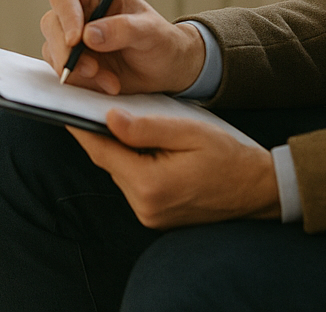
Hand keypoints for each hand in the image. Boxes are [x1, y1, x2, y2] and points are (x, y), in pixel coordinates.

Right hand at [41, 0, 205, 94]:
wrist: (166, 69)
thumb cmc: (161, 41)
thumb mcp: (151, 31)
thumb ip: (124, 29)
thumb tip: (89, 35)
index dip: (65, 13)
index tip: (77, 40)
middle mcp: (78, 10)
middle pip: (51, 23)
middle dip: (68, 51)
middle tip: (92, 68)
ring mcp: (72, 37)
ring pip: (52, 49)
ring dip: (77, 70)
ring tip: (109, 78)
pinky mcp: (72, 60)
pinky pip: (63, 71)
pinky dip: (83, 81)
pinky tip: (108, 82)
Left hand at [66, 110, 279, 228]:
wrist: (260, 190)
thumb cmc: (229, 157)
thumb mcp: (187, 131)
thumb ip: (145, 127)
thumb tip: (108, 118)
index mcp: (150, 185)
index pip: (103, 152)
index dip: (82, 129)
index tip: (65, 110)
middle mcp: (145, 206)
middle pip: (110, 163)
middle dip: (103, 136)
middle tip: (92, 107)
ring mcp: (151, 216)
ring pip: (121, 173)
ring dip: (120, 151)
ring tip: (120, 123)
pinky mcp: (157, 218)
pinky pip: (135, 185)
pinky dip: (134, 165)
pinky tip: (142, 147)